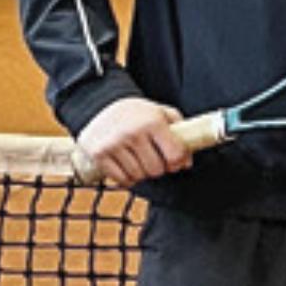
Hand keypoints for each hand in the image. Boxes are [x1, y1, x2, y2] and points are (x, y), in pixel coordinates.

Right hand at [74, 97, 189, 187]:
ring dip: (141, 173)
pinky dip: (127, 178)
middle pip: (157, 169)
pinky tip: (125, 165)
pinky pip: (121, 180)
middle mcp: (133, 132)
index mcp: (152, 121)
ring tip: (138, 160)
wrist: (99, 106)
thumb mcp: (161, 113)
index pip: (175, 155)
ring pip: (139, 176)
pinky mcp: (99, 154)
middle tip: (153, 159)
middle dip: (158, 168)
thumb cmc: (136, 114)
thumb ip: (180, 133)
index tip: (174, 161)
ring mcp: (114, 144)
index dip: (178, 162)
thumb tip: (186, 162)